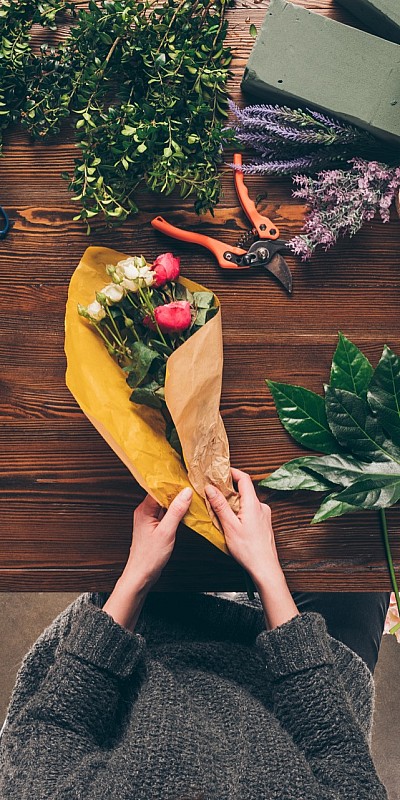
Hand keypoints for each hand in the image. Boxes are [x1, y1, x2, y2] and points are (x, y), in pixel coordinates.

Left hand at [102, 487, 191, 631]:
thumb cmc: (149, 557)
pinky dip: (175, 512)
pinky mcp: (153, 527)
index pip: (158, 489)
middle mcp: (144, 512)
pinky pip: (165, 514)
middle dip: (176, 491)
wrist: (141, 575)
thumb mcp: (166, 532)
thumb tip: (185, 493)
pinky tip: (185, 511)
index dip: (172, 482)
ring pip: (164, 505)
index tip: (185, 476)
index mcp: (144, 510)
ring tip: (191, 496)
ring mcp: (148, 520)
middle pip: (162, 495)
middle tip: (191, 485)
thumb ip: (176, 511)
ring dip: (176, 502)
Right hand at [205, 470, 298, 629]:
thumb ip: (220, 506)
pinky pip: (250, 512)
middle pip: (245, 490)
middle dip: (229, 489)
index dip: (232, 472)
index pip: (244, 479)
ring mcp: (264, 516)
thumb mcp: (230, 526)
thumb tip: (211, 488)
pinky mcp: (264, 524)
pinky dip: (240, 511)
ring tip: (220, 509)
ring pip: (247, 502)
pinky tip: (231, 522)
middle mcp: (261, 507)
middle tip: (215, 491)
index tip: (220, 471)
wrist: (265, 568)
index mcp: (253, 504)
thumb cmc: (248, 550)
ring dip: (234, 502)